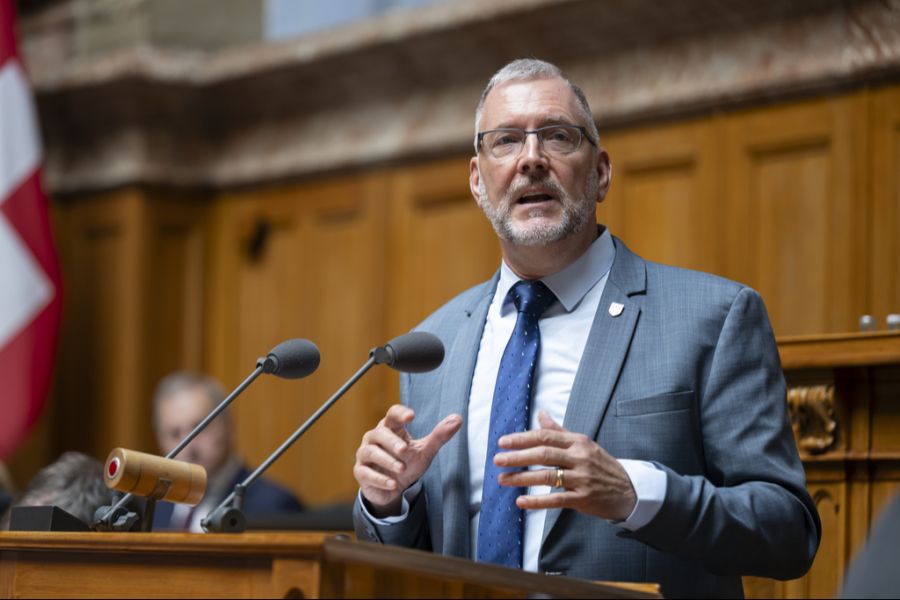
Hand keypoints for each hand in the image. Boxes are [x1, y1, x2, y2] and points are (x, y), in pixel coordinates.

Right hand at [354, 404, 461, 517]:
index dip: (400, 413)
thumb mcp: (425, 450)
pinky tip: (393, 484)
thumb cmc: (407, 463)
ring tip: (402, 469)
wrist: (393, 488)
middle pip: (379, 433)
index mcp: (390, 428)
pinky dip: (380, 479)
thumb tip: (457, 419)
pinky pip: (366, 473)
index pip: (392, 414)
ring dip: (386, 461)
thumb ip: (439, 436)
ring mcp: (365, 455)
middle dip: (391, 442)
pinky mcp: (361, 472)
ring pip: (370, 452)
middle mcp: (374, 438)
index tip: (411, 416)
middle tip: (405, 450)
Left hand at [495, 411, 636, 520]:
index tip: (502, 442)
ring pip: (547, 476)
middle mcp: (580, 457)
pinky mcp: (583, 498)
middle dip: (517, 456)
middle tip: (497, 459)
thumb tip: (541, 413)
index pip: (545, 436)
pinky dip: (536, 501)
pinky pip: (555, 500)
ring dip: (522, 478)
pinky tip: (521, 502)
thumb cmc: (601, 466)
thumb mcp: (583, 444)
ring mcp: (581, 478)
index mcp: (578, 441)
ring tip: (503, 479)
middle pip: (543, 454)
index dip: (522, 438)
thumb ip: (559, 431)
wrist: (628, 491)